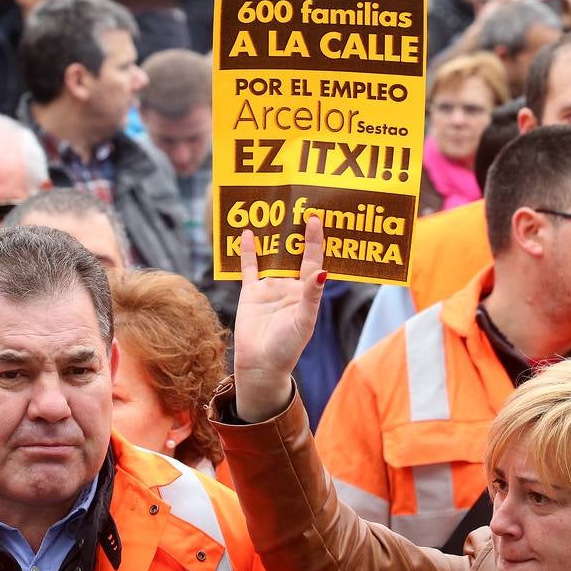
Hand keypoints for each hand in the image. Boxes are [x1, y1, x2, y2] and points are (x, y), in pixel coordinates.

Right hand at [232, 216, 326, 422]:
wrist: (261, 366)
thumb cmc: (288, 347)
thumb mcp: (304, 322)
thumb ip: (310, 296)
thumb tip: (322, 272)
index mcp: (307, 291)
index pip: (313, 260)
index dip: (315, 240)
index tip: (316, 218)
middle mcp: (290, 285)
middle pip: (293, 253)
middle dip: (296, 233)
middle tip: (298, 205)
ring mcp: (270, 287)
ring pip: (272, 255)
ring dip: (273, 237)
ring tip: (274, 212)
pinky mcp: (251, 292)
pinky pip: (249, 267)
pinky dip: (248, 251)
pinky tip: (248, 232)